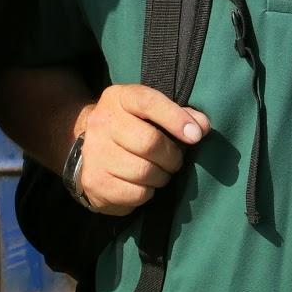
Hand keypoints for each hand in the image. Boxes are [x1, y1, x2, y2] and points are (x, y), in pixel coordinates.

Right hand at [74, 84, 208, 214]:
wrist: (90, 151)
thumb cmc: (131, 128)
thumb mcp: (152, 113)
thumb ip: (181, 115)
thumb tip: (202, 126)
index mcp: (119, 98)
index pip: (149, 103)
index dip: (176, 119)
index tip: (195, 136)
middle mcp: (102, 122)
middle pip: (149, 143)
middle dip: (172, 156)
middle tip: (175, 161)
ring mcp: (95, 152)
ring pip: (144, 172)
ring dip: (161, 176)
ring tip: (158, 172)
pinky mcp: (94, 182)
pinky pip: (136, 193)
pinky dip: (147, 192)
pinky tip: (142, 184)